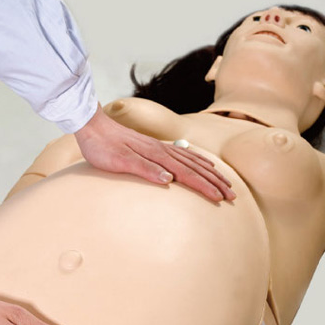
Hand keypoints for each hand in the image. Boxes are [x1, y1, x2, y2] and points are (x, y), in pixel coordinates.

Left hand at [75, 105, 235, 201]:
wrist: (92, 126)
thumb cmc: (102, 147)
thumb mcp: (119, 162)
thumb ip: (145, 169)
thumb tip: (169, 180)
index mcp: (156, 156)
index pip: (187, 174)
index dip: (205, 187)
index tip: (220, 198)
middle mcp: (162, 151)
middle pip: (195, 167)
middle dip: (215, 182)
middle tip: (232, 194)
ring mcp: (159, 147)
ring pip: (192, 160)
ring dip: (210, 172)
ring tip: (224, 181)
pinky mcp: (154, 146)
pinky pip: (183, 153)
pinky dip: (197, 159)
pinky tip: (202, 162)